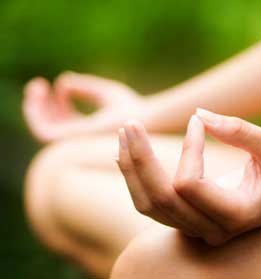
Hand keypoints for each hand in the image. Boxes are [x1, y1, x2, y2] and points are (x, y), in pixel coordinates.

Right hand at [23, 72, 143, 142]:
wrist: (141, 119)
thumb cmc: (131, 108)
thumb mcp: (104, 93)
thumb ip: (85, 88)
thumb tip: (63, 83)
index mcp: (88, 131)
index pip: (63, 121)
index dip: (52, 104)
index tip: (48, 85)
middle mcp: (79, 140)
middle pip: (50, 125)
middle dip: (38, 106)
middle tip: (38, 84)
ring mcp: (74, 143)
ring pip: (41, 129)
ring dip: (33, 108)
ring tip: (37, 86)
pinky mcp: (70, 140)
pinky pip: (42, 129)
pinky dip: (36, 112)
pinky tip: (40, 92)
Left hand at [117, 109, 260, 244]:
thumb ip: (241, 131)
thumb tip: (199, 114)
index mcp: (236, 216)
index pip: (189, 185)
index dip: (188, 148)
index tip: (197, 121)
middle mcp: (211, 231)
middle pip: (159, 200)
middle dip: (140, 159)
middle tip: (130, 124)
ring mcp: (196, 231)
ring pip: (148, 205)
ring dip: (131, 169)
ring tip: (124, 134)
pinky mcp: (185, 222)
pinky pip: (151, 204)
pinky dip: (136, 178)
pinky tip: (128, 153)